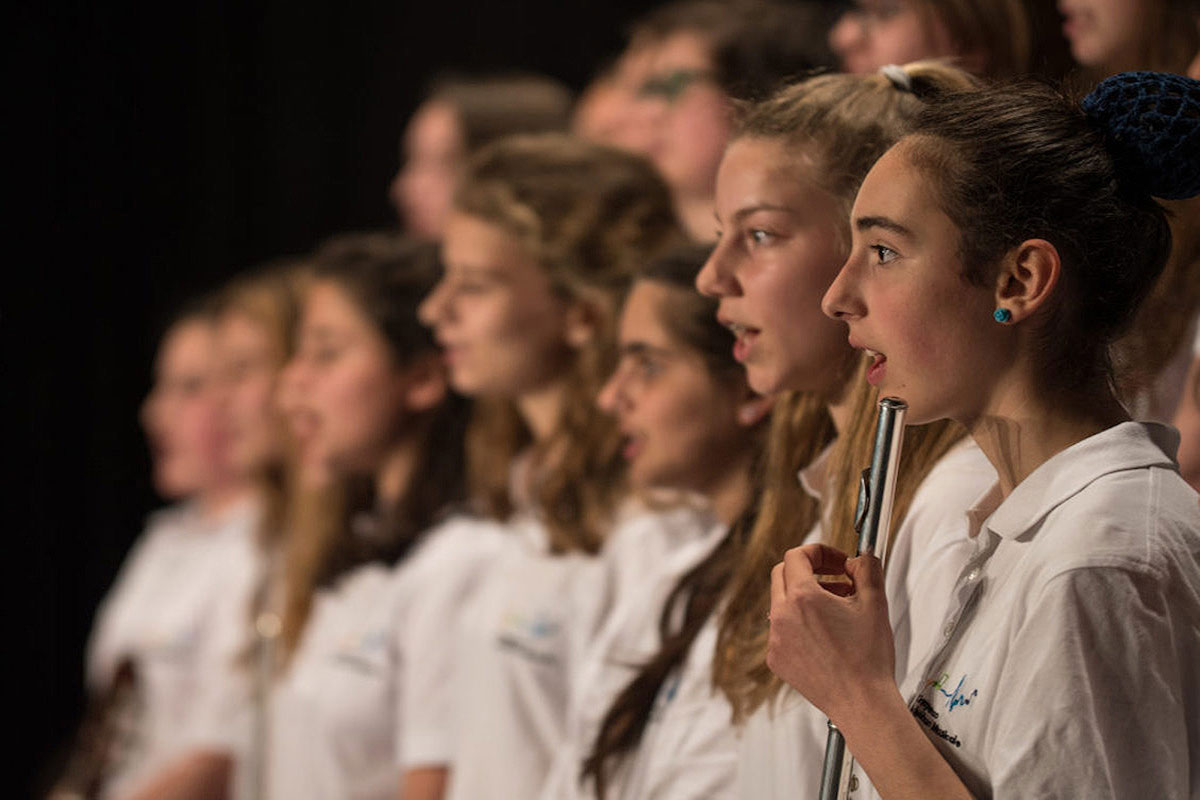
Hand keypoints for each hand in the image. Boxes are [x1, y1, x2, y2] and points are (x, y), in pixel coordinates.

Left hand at [766, 544, 895, 724]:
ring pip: (781, 602)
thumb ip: (867, 569)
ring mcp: (776, 640)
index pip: (796, 556)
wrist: (862, 704)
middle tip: (835, 578)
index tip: (836, 561)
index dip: (819, 552)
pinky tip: (825, 634)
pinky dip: (799, 623)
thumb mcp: (875, 603)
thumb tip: (860, 559)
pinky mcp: (777, 660)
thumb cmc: (868, 659)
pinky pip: (781, 629)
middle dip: (809, 570)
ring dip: (805, 596)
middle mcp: (782, 617)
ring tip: (836, 607)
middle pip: (782, 574)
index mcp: (802, 598)